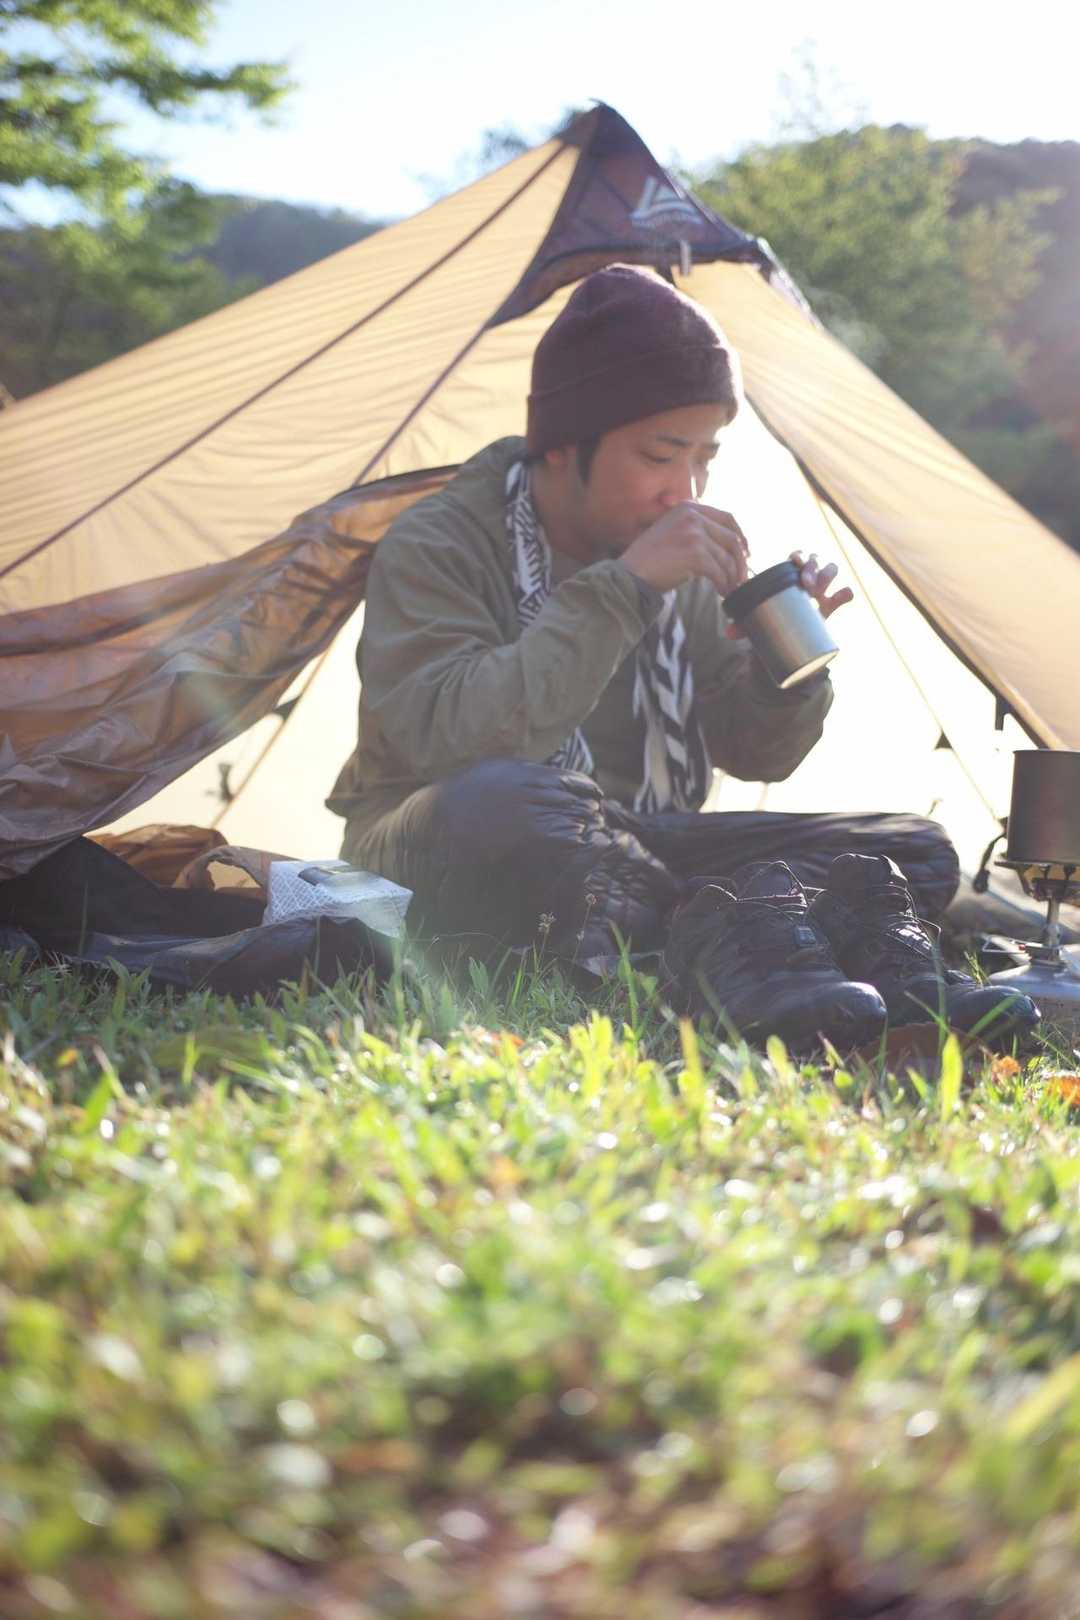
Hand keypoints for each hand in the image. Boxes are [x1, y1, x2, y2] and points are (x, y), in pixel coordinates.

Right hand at [620, 503, 749, 595]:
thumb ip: (694, 530)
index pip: (727, 517)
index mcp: (688, 508)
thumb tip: (723, 545)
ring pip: (726, 557)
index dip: (741, 535)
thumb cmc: (648, 560)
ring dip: (731, 576)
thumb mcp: (671, 531)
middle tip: (741, 577)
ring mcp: (694, 533)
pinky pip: (719, 571)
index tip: (746, 552)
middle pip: (731, 538)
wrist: (629, 574)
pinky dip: (723, 584)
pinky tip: (721, 591)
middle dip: (740, 561)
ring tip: (729, 588)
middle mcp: (693, 516)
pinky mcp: (695, 553)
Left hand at [724, 549, 853, 638]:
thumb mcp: (757, 623)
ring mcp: (822, 591)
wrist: (788, 644)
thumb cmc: (771, 624)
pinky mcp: (832, 605)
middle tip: (807, 584)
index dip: (798, 557)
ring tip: (820, 591)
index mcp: (788, 576)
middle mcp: (807, 579)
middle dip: (813, 567)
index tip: (795, 566)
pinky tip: (843, 596)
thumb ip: (743, 627)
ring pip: (831, 569)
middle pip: (815, 560)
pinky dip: (845, 593)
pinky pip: (844, 593)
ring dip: (828, 574)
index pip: (796, 557)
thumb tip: (728, 633)